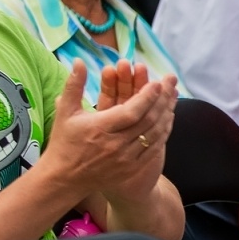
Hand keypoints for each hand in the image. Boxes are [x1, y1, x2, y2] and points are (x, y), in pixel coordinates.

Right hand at [44, 60, 176, 205]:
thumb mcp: (65, 112)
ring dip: (166, 114)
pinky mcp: (132, 168)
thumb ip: (74, 85)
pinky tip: (168, 118)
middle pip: (147, 121)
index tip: (157, 83)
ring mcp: (126, 158)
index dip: (147, 97)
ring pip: (154, 134)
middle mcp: (115, 144)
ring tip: (173, 96)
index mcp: (100, 128)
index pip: (131, 111)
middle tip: (171, 83)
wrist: (65, 178)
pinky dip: (163, 132)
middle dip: (162, 100)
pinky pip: (153, 148)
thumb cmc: (64, 142)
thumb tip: (79, 61)